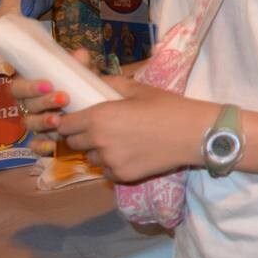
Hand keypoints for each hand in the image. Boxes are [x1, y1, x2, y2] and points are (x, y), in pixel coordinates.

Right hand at [9, 48, 88, 155]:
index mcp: (30, 86)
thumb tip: (80, 54)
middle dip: (44, 102)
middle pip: (27, 106)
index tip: (48, 84)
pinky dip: (41, 146)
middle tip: (64, 99)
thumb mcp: (80, 73)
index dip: (29, 87)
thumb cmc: (80, 85)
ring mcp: (35, 122)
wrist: (94, 104)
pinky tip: (51, 146)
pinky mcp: (43, 138)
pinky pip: (36, 145)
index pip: (18, 87)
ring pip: (31, 124)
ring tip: (58, 120)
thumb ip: (79, 65)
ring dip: (43, 121)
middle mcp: (29, 105)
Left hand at [58, 82, 216, 183]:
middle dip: (81, 136)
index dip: (68, 122)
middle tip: (100, 130)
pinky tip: (131, 154)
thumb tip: (94, 81)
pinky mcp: (121, 176)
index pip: (64, 125)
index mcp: (99, 117)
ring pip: (91, 159)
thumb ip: (111, 84)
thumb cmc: (167, 107)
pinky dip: (113, 164)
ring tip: (119, 143)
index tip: (77, 120)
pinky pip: (107, 171)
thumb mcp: (139, 89)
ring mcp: (109, 161)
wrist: (193, 133)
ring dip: (98, 151)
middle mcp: (98, 141)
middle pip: (73, 144)